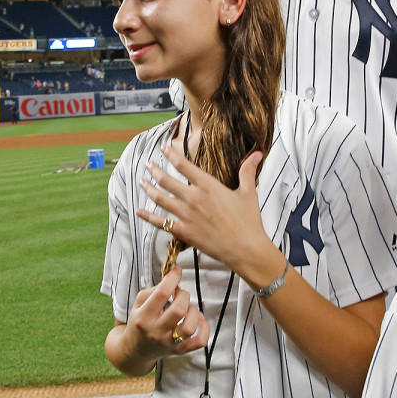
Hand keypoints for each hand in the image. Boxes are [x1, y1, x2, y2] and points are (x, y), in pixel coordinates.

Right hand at [123, 265, 209, 359]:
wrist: (136, 350)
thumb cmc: (139, 322)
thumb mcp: (138, 304)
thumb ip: (152, 291)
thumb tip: (172, 279)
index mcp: (143, 318)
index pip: (161, 294)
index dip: (172, 279)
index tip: (176, 271)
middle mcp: (156, 332)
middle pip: (178, 310)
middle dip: (183, 295)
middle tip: (180, 294)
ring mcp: (169, 343)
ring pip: (190, 327)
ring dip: (194, 312)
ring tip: (188, 309)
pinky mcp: (180, 351)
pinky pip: (199, 342)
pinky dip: (204, 329)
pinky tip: (200, 320)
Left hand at [137, 146, 282, 290]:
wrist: (246, 249)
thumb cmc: (249, 221)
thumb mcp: (249, 193)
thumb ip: (247, 171)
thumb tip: (257, 153)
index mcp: (209, 186)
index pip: (184, 166)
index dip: (171, 155)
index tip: (163, 148)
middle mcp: (194, 198)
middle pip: (167, 180)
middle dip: (154, 170)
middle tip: (147, 164)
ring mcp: (187, 216)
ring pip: (161, 199)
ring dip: (149, 189)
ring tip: (141, 182)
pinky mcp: (184, 232)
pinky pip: (161, 223)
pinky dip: (148, 217)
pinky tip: (139, 212)